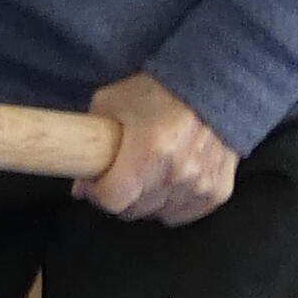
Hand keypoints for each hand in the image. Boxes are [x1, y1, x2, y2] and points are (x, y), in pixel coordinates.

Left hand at [78, 72, 237, 226]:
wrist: (213, 84)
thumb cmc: (158, 90)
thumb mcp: (112, 102)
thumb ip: (89, 142)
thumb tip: (79, 189)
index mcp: (148, 151)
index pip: (112, 200)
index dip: (97, 194)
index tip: (95, 182)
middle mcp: (176, 173)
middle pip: (133, 210)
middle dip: (120, 196)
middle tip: (121, 174)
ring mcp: (200, 184)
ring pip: (157, 214)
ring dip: (147, 201)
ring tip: (147, 174)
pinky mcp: (218, 190)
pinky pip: (184, 213)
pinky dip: (172, 204)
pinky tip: (168, 183)